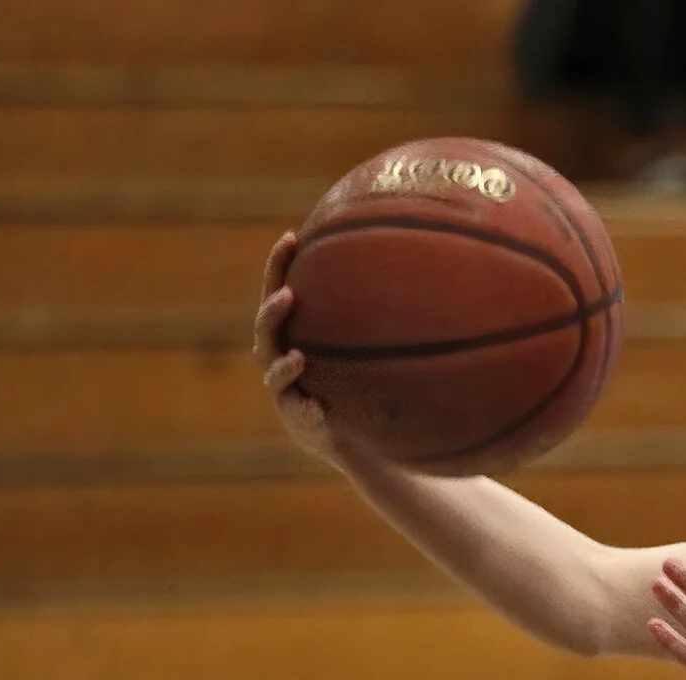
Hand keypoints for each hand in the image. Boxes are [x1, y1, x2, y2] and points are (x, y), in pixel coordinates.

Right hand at [253, 232, 364, 469]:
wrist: (357, 436)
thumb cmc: (363, 379)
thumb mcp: (372, 344)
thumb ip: (383, 311)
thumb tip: (419, 264)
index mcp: (294, 332)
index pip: (277, 292)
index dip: (279, 266)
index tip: (292, 237)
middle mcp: (281, 357)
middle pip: (266, 331)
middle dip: (272, 312)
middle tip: (289, 296)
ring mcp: (287, 391)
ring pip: (274, 374)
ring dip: (283, 365)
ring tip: (298, 358)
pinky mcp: (299, 422)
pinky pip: (300, 416)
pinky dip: (307, 412)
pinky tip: (319, 409)